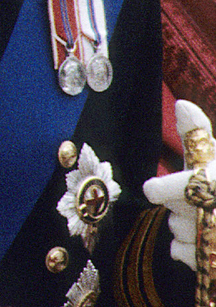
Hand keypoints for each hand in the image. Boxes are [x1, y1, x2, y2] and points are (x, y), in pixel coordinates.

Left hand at [143, 99, 211, 271]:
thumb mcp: (211, 157)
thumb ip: (196, 134)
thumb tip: (182, 104)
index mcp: (215, 179)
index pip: (187, 187)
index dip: (167, 189)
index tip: (152, 189)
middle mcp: (215, 207)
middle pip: (179, 212)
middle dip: (178, 207)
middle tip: (191, 201)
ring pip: (180, 232)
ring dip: (182, 227)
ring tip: (201, 219)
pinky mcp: (212, 257)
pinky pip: (182, 253)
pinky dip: (182, 248)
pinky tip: (195, 239)